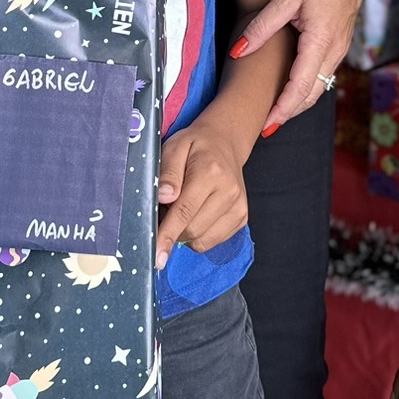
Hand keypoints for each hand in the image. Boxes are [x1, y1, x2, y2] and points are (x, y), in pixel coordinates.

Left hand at [154, 122, 248, 267]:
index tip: (156, 255)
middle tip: (165, 210)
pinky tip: (196, 215)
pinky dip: (198, 236)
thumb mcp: (175, 147)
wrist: (225, 143)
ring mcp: (238, 206)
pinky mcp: (241, 218)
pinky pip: (211, 242)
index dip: (167, 235)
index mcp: (211, 172)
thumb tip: (164, 198)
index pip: (184, 211)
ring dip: (184, 234)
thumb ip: (168, 172)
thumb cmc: (195, 146)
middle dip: (172, 229)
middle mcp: (229, 192)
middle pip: (192, 230)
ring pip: (202, 241)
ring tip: (182, 210)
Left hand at [231, 0, 370, 133]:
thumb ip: (261, 26)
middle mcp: (334, 50)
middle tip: (266, 125)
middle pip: (312, 94)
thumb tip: (238, 51)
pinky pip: (324, 73)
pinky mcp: (340, 42)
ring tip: (276, 110)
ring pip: (320, 85)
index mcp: (321, 42)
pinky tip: (292, 85)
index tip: (266, 125)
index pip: (300, 87)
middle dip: (290, 112)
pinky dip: (308, 86)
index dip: (283, 109)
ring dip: (299, 100)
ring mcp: (340, 48)